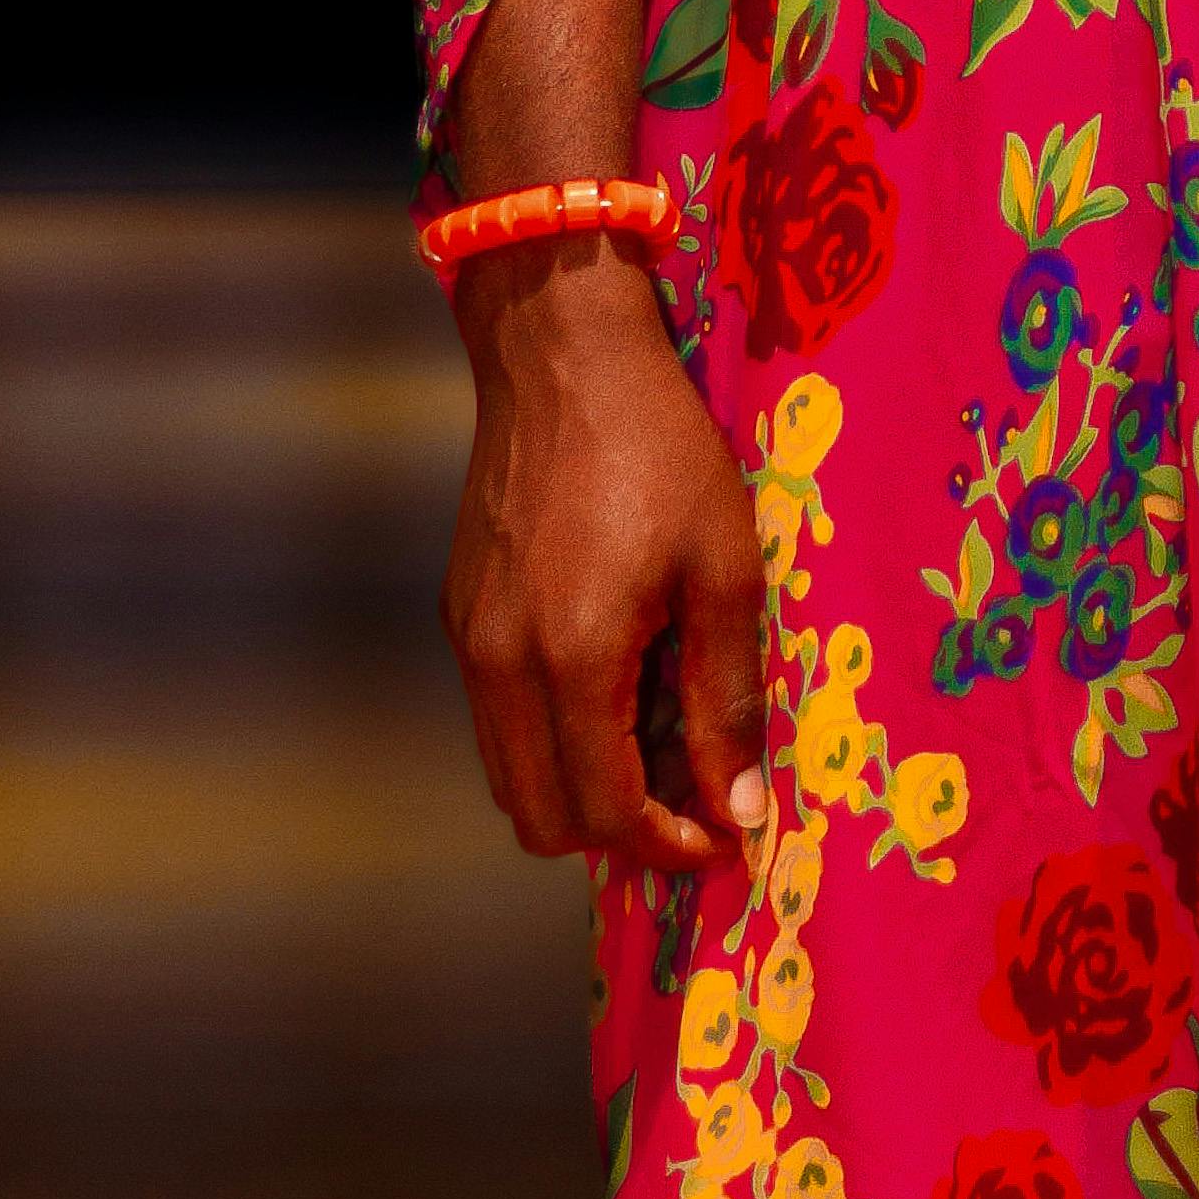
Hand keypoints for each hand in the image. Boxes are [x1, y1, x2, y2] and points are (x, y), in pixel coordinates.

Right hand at [440, 234, 770, 878]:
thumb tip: (739, 811)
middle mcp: (500, 666)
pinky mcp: (459, 611)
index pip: (606, 813)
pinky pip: (497, 718)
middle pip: (541, 820)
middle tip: (692, 799)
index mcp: (571, 660)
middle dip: (619, 833)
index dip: (671, 846)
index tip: (727, 834)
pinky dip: (550, 736)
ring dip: (579, 789)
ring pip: (510, 776)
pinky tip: (612, 684)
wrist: (561, 351)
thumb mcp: (723, 564)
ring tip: (656, 743)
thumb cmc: (660, 447)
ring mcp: (469, 639)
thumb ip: (725, 697)